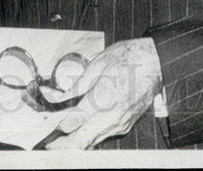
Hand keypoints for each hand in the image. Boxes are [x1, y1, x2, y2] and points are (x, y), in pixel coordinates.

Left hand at [46, 38, 161, 149]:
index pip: (71, 122)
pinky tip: (83, 127)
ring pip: (92, 143)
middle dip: (62, 144)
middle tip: (49, 142)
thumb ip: (77, 86)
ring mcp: (119, 124)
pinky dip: (90, 136)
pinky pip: (103, 136)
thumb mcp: (98, 64)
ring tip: (62, 136)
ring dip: (76, 141)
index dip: (55, 124)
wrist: (156, 62)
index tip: (46, 123)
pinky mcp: (125, 126)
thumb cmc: (129, 58)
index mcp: (101, 100)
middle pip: (79, 142)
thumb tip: (60, 99)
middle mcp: (110, 118)